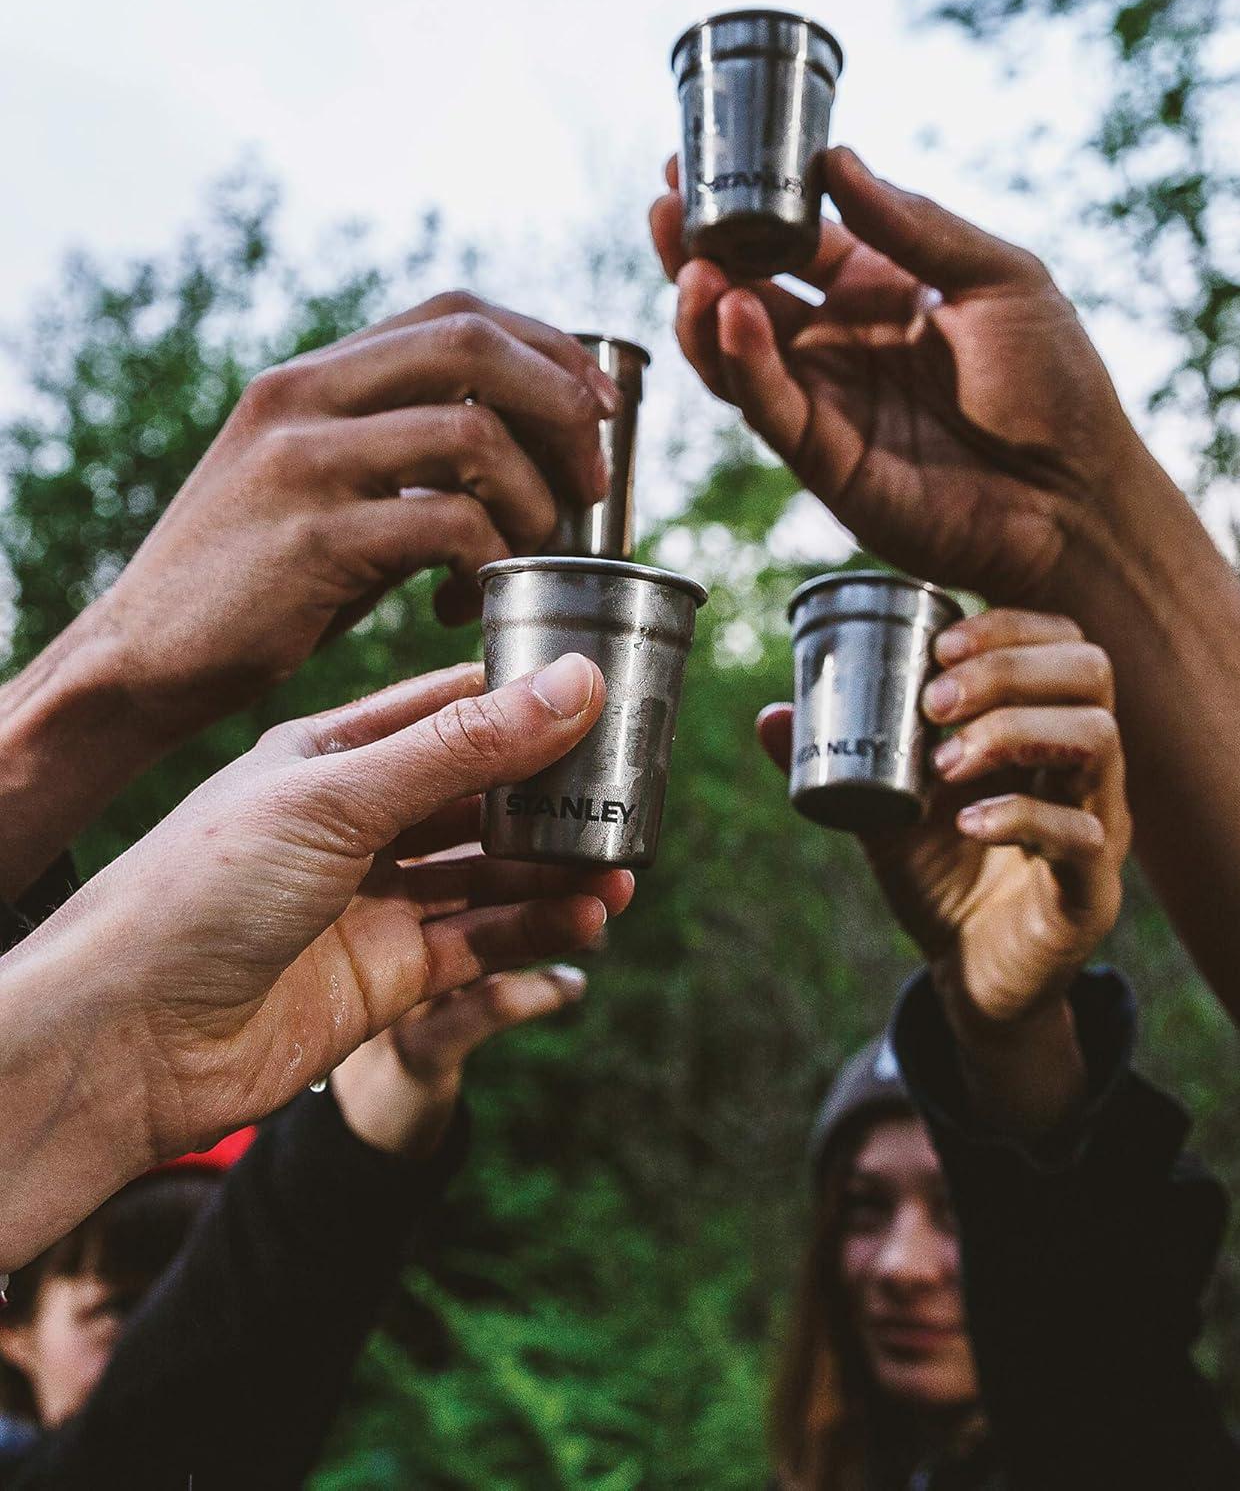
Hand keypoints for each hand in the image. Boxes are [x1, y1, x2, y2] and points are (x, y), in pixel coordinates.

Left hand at [4, 653, 629, 1188]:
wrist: (126, 1038)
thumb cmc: (204, 888)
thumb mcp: (340, 796)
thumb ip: (465, 747)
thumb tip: (575, 684)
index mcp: (333, 754)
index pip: (449, 708)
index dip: (525, 698)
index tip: (604, 692)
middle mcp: (359, 822)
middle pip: (482, 796)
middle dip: (554, 796)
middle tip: (630, 793)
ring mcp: (375, 900)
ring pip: (490, 873)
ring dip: (555, 870)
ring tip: (622, 870)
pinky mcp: (389, 973)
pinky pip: (481, 941)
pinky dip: (535, 929)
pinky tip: (586, 920)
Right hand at [90, 292, 621, 739]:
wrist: (144, 655)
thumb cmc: (259, 581)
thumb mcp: (323, 487)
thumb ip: (398, 451)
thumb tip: (520, 453)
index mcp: (315, 376)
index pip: (454, 311)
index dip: (547, 347)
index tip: (598, 407)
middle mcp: (305, 395)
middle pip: (472, 343)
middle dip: (561, 405)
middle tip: (591, 483)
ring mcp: (305, 462)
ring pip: (473, 433)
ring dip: (534, 498)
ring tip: (530, 552)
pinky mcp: (312, 538)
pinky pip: (447, 524)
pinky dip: (488, 562)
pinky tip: (465, 601)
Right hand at [650, 149, 1140, 602]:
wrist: (1078, 496)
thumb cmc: (1056, 386)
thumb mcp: (1000, 276)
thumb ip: (916, 225)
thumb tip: (836, 160)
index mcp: (879, 291)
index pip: (791, 241)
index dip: (744, 205)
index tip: (694, 165)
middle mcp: (839, 346)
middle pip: (745, 295)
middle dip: (699, 253)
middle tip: (666, 211)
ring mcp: (827, 405)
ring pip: (738, 357)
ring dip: (705, 312)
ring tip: (693, 267)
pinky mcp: (826, 462)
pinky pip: (771, 408)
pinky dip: (745, 364)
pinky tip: (732, 315)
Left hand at [759, 609, 1129, 1129]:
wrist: (971, 976)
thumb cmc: (943, 877)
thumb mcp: (884, 811)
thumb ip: (843, 762)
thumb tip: (771, 715)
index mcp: (1043, 731)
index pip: (1060, 644)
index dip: (1009, 628)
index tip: (941, 644)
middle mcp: (1083, 767)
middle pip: (1091, 673)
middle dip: (1008, 670)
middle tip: (934, 701)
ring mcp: (1098, 824)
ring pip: (1098, 739)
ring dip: (1013, 731)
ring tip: (944, 761)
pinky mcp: (1091, 889)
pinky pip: (1079, 835)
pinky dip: (1018, 817)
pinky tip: (966, 822)